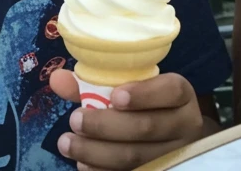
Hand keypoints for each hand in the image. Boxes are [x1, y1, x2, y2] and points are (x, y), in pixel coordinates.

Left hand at [51, 70, 208, 170]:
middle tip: (75, 120)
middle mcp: (184, 125)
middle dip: (106, 125)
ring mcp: (174, 155)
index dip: (143, 94)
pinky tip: (82, 164)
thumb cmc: (146, 103)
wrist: (174, 136)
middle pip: (147, 127)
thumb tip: (57, 78)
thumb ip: (96, 81)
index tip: (114, 96)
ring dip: (97, 151)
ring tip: (67, 143)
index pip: (171, 91)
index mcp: (180, 95)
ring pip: (136, 158)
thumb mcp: (131, 87)